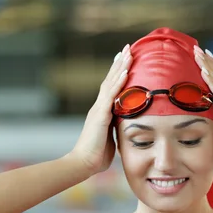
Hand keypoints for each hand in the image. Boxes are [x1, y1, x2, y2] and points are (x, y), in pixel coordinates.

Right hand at [72, 44, 132, 173]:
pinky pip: (111, 96)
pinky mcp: (100, 116)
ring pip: (111, 83)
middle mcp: (99, 107)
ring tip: (128, 52)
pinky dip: (119, 83)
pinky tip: (126, 72)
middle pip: (110, 80)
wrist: (83, 164)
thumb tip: (125, 131)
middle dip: (120, 64)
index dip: (119, 74)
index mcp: (102, 112)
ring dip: (121, 67)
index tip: (126, 60)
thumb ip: (116, 131)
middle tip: (128, 48)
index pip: (112, 89)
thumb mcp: (110, 140)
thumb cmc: (96, 157)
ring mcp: (99, 110)